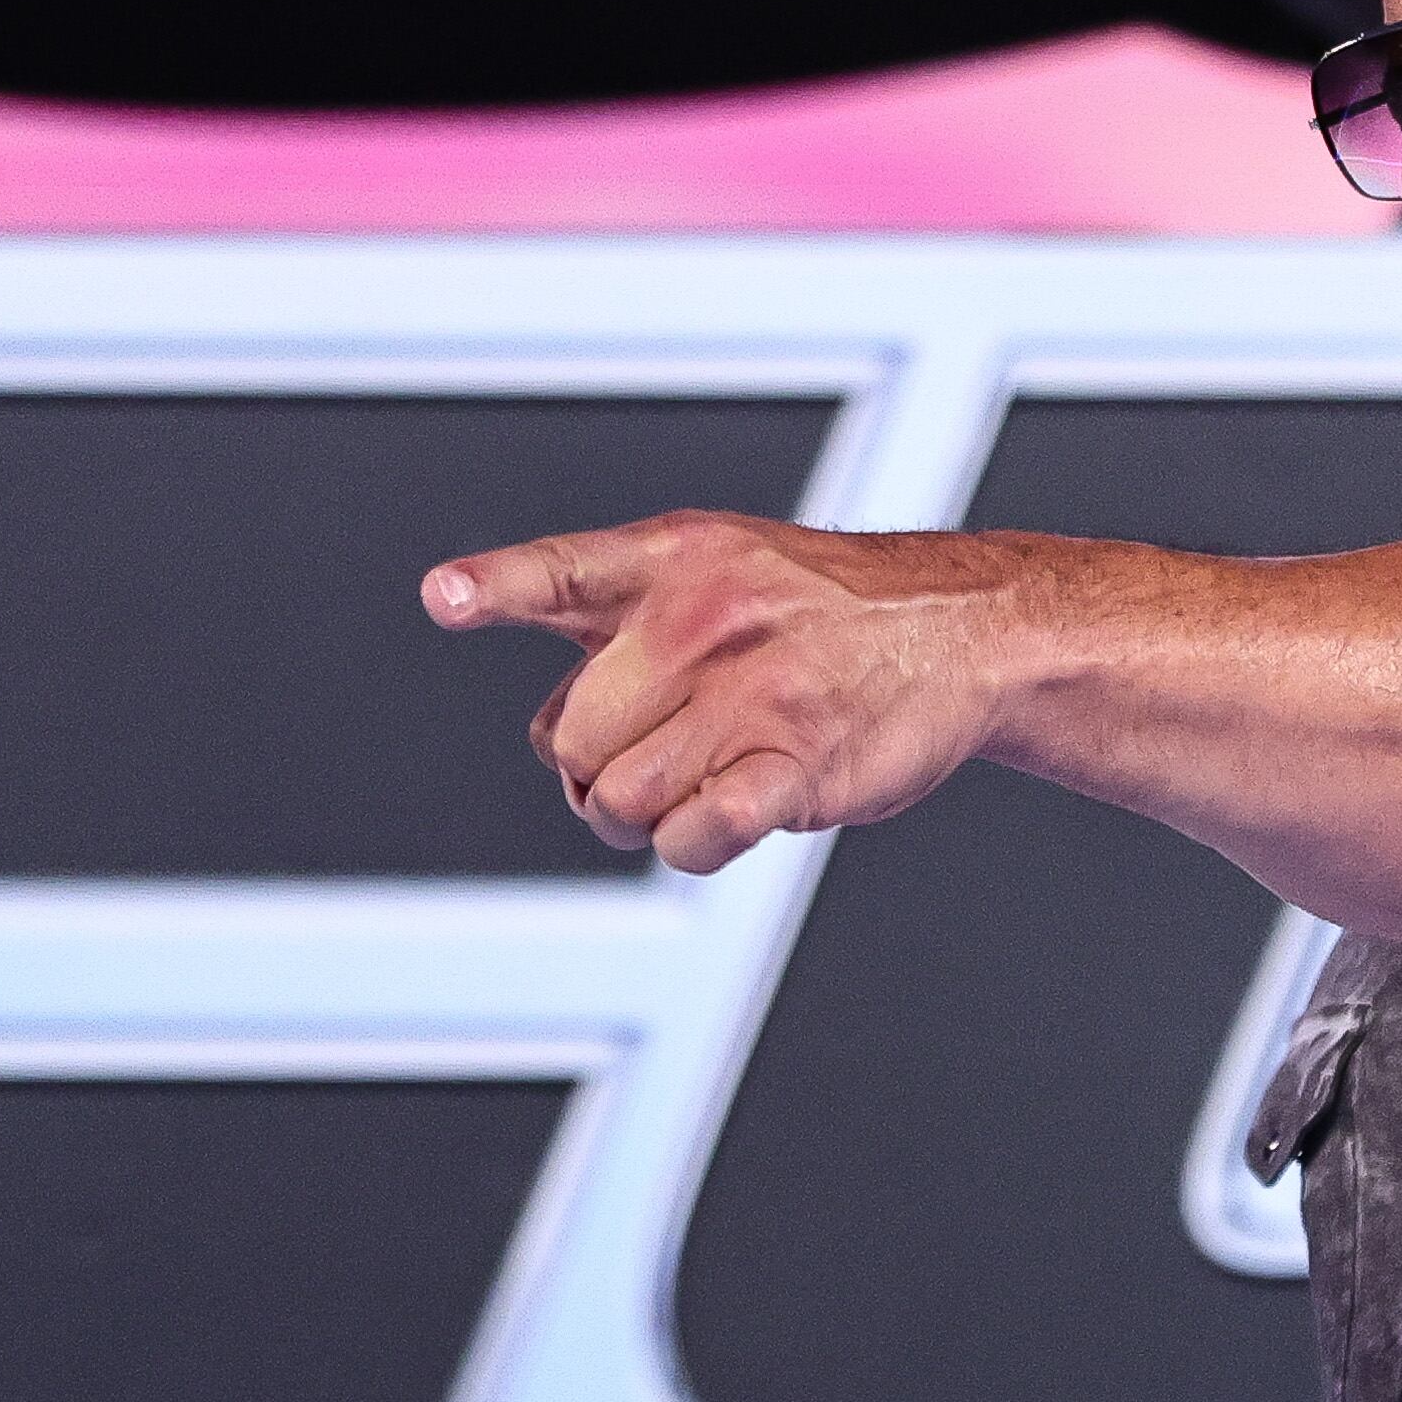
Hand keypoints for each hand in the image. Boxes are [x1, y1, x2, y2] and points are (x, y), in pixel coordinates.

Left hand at [422, 511, 1009, 872]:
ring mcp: (751, 692)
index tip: (442, 597)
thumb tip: (554, 740)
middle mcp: (703, 619)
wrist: (960, 629)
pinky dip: (694, 843)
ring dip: (647, 815)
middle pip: (572, 740)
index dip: (496, 586)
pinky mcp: (796, 764)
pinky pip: (691, 839)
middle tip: (655, 754)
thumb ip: (621, 627)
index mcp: (673, 558)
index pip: (563, 571)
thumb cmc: (821, 613)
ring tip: (705, 777)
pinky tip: (734, 809)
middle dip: (595, 769)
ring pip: (620, 802)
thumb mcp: (722, 567)